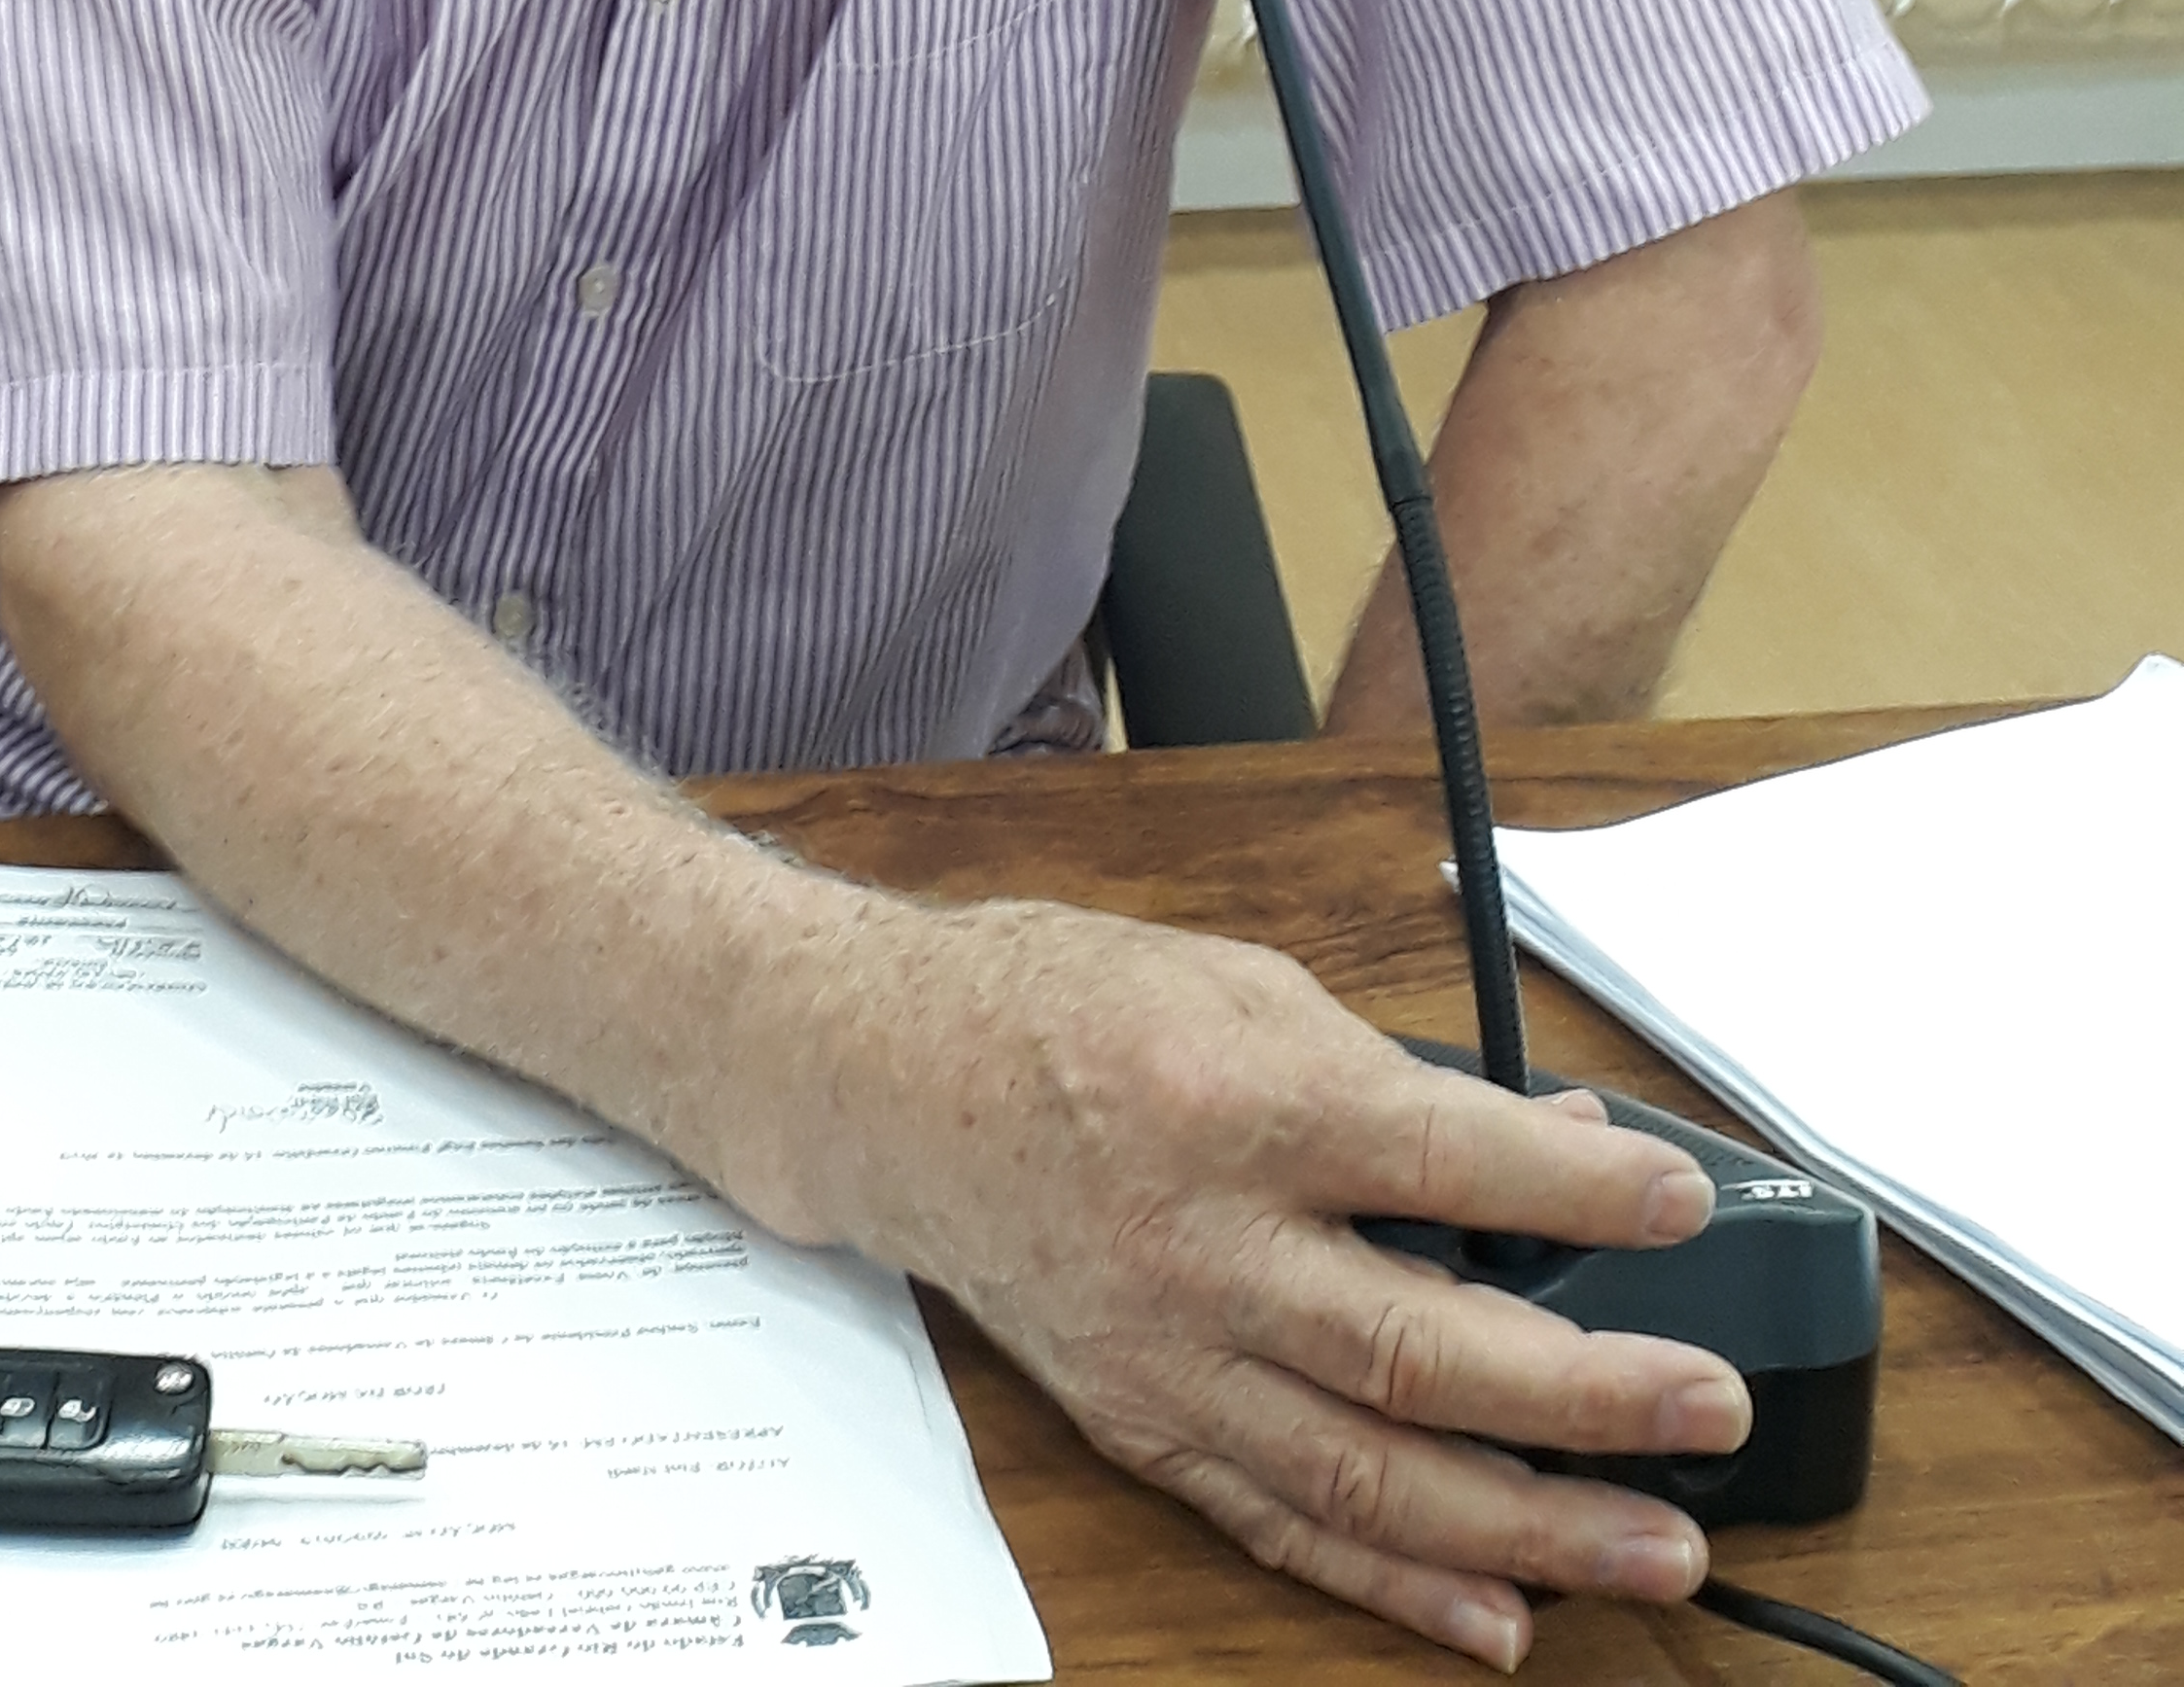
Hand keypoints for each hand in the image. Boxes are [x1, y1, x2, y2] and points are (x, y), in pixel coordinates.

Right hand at [837, 902, 1743, 1668]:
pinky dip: (1395, 1586)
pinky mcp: (1143, 1422)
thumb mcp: (1249, 989)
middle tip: (1710, 1414)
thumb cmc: (1072, 1011)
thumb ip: (1399, 1077)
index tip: (1682, 1210)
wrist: (894, 1085)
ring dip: (1526, 1528)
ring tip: (1658, 1548)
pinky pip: (1283, 1525)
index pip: (1435, 1160)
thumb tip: (1558, 1148)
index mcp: (1237, 1100)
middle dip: (1585, 1397)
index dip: (1574, 1196)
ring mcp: (1171, 1352)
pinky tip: (1500, 1615)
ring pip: (1366, 1474)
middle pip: (1418, 1348)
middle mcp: (1205, 1243)